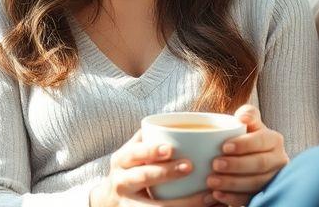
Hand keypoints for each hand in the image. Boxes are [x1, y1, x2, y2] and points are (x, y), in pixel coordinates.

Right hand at [91, 128, 223, 206]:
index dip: (150, 151)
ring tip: (209, 196)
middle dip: (166, 172)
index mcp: (121, 161)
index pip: (133, 153)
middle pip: (142, 177)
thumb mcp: (131, 155)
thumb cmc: (130, 171)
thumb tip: (178, 120)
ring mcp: (127, 204)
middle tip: (190, 166)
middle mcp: (121, 182)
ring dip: (184, 203)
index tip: (170, 148)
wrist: (109, 202)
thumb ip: (148, 139)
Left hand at [206, 105, 288, 206]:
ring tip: (211, 181)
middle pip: (260, 164)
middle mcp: (278, 160)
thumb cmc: (244, 136)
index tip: (224, 147)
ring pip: (256, 183)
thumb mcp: (247, 122)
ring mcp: (272, 179)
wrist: (246, 157)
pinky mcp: (264, 194)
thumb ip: (248, 114)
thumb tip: (242, 117)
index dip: (244, 144)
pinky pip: (250, 198)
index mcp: (274, 140)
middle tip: (215, 164)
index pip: (262, 141)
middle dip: (237, 165)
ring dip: (232, 183)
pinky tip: (218, 195)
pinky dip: (233, 198)